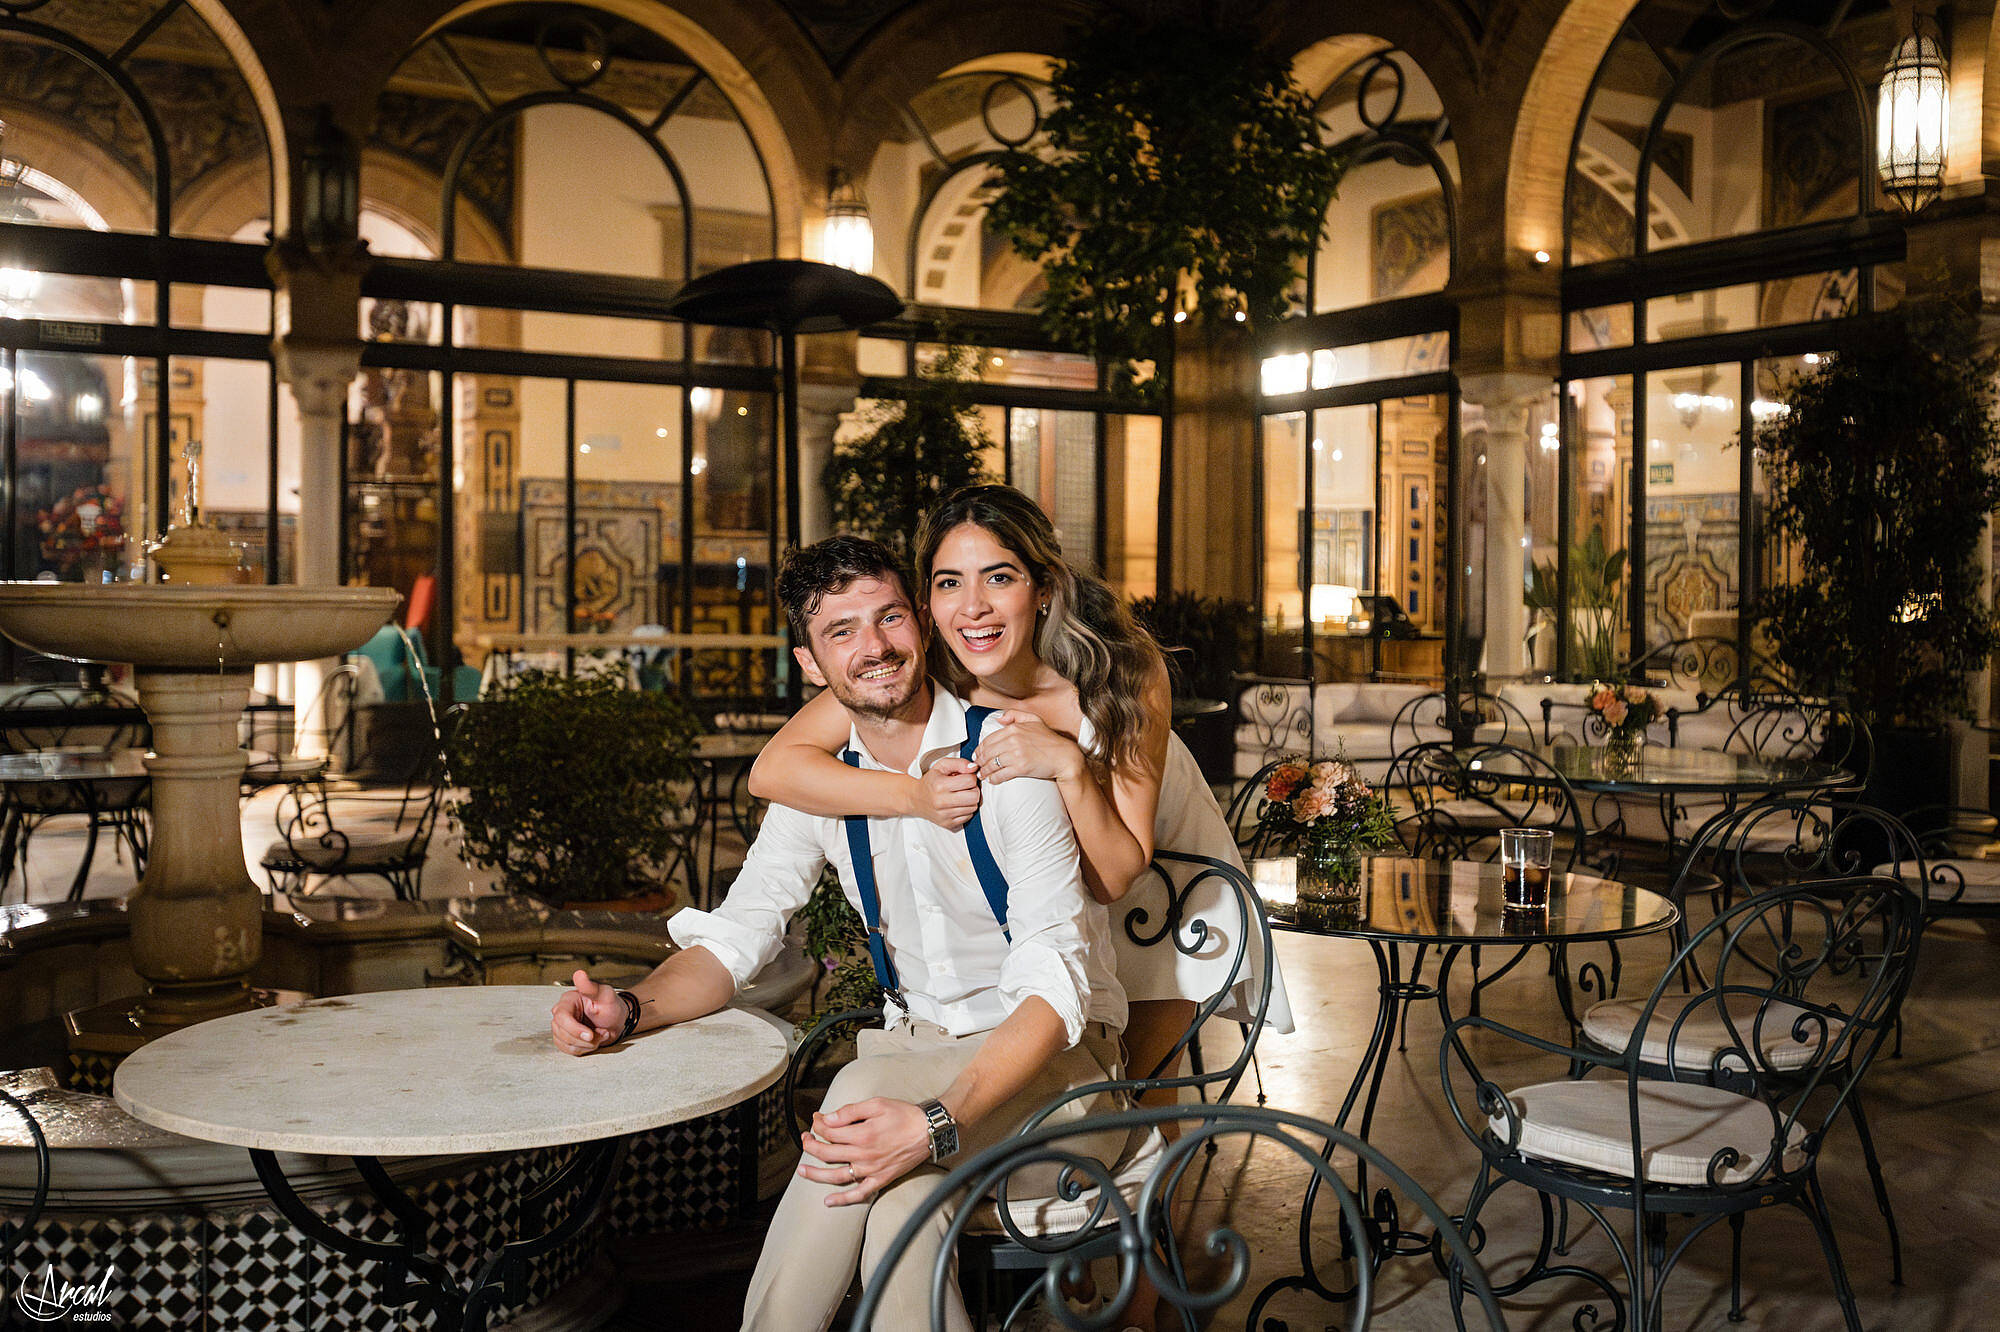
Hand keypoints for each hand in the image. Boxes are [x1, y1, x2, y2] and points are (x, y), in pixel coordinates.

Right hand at [550, 969, 625, 1055]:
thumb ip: (590, 987)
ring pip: (565, 1043)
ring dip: (587, 1044)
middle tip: (602, 1032)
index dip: (575, 1029)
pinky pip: (568, 1050)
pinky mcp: (564, 1039)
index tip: (591, 1034)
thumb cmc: (612, 1006)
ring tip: (599, 1033)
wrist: (616, 1021)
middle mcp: (561, 1013)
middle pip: (562, 1032)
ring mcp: (561, 1027)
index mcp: (568, 1000)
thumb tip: (579, 974)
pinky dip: (584, 1049)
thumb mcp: (605, 995)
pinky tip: (593, 1040)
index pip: (562, 1017)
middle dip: (585, 1038)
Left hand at [797, 1097, 932, 1205]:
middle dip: (811, 1145)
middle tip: (805, 1139)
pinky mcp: (880, 1180)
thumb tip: (828, 1118)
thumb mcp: (877, 1104)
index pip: (829, 1132)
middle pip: (827, 1153)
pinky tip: (828, 1201)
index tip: (816, 1119)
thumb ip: (850, 1112)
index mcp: (861, 1134)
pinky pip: (858, 1194)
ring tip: (801, 1171)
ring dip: (815, 1174)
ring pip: (836, 1176)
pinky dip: (842, 1199)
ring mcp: (870, 1170)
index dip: (819, 1124)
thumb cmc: (904, 1115)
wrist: (929, 1131)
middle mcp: (863, 1155)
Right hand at [912, 757, 979, 829]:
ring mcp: (945, 815)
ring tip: (960, 795)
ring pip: (973, 807)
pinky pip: (968, 816)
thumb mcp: (942, 765)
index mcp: (940, 785)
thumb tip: (974, 768)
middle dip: (973, 789)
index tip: (964, 777)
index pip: (970, 781)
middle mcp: (941, 802)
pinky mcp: (948, 824)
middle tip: (965, 787)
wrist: (916, 799)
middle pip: (975, 796)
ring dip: (970, 800)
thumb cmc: (931, 781)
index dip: (970, 777)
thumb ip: (959, 763)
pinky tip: (958, 804)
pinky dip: (966, 809)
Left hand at [974, 712, 1083, 784]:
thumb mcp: (1034, 719)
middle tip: (977, 766)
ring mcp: (1016, 755)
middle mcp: (1013, 740)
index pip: (988, 739)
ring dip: (984, 771)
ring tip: (982, 775)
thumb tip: (999, 719)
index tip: (977, 755)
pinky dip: (994, 779)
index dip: (980, 749)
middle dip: (979, 761)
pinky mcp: (1021, 768)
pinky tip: (992, 780)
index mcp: (1013, 728)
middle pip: (987, 753)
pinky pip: (1001, 775)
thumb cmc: (1050, 739)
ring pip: (992, 764)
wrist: (1064, 756)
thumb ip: (1015, 715)